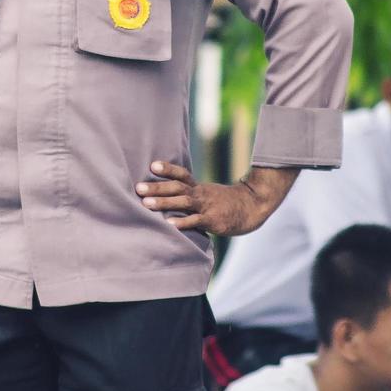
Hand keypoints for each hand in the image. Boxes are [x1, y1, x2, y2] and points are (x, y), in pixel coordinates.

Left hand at [135, 162, 294, 235]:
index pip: (181, 174)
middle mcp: (200, 194)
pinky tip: (170, 225)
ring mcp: (207, 207)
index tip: (152, 165)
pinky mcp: (213, 221)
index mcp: (198, 187)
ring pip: (183, 202)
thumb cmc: (224, 203)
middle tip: (138, 187)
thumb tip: (165, 195)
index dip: (168, 169)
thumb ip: (189, 195)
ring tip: (146, 204)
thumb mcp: (207, 194)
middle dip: (157, 187)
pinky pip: (196, 221)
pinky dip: (183, 222)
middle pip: (177, 187)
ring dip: (164, 203)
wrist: (252, 207)